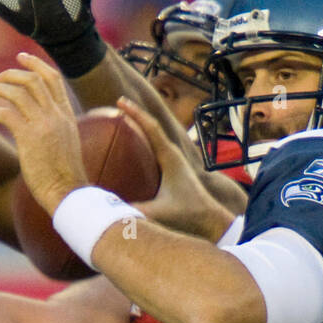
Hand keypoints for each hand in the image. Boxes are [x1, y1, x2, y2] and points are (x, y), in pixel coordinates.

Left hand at [0, 52, 87, 213]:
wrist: (68, 193)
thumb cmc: (65, 177)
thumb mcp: (66, 145)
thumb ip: (56, 129)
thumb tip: (40, 126)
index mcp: (67, 116)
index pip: (53, 79)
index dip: (35, 65)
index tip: (20, 58)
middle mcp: (56, 116)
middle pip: (32, 80)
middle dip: (10, 74)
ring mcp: (43, 125)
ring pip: (17, 92)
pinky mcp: (29, 138)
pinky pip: (5, 114)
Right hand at [116, 97, 236, 241]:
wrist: (212, 221)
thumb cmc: (189, 215)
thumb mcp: (160, 213)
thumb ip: (136, 211)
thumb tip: (110, 208)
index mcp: (170, 157)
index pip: (151, 127)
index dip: (135, 113)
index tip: (120, 101)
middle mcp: (173, 155)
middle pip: (152, 127)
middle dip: (135, 115)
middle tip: (118, 105)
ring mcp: (175, 163)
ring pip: (155, 138)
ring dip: (140, 128)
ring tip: (123, 122)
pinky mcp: (175, 172)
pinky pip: (156, 152)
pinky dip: (143, 145)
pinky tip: (132, 154)